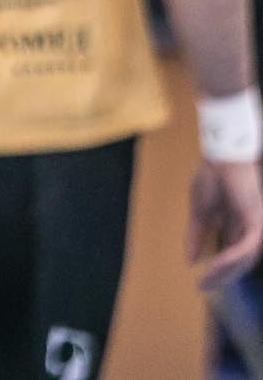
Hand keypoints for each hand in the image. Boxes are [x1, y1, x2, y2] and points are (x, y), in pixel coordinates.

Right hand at [189, 157, 262, 291]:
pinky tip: (214, 265)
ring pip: (245, 259)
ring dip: (226, 271)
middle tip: (204, 287)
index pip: (231, 255)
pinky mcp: (256, 221)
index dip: (218, 271)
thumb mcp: (199, 213)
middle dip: (222, 276)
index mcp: (237, 226)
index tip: (201, 283)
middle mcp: (250, 229)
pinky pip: (246, 247)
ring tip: (207, 280)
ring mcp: (255, 226)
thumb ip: (196, 235)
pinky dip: (230, 258)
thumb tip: (190, 259)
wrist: (218, 159)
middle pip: (240, 262)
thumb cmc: (210, 179)